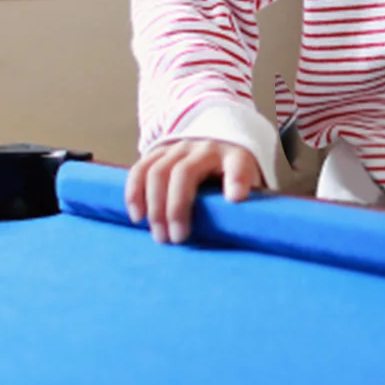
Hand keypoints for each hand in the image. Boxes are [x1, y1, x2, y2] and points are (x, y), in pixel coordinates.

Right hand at [125, 140, 261, 245]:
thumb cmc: (234, 177)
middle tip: (177, 239)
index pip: (238, 164)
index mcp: (236, 155)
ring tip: (159, 235)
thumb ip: (248, 204)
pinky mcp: (159, 151)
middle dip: (177, 208)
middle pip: (184, 172)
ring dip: (155, 207)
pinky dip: (134, 193)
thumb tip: (247, 233)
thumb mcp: (250, 186)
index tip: (235, 198)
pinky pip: (140, 169)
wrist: (219, 145)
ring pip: (158, 172)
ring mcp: (179, 147)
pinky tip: (138, 217)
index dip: (236, 179)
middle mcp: (206, 147)